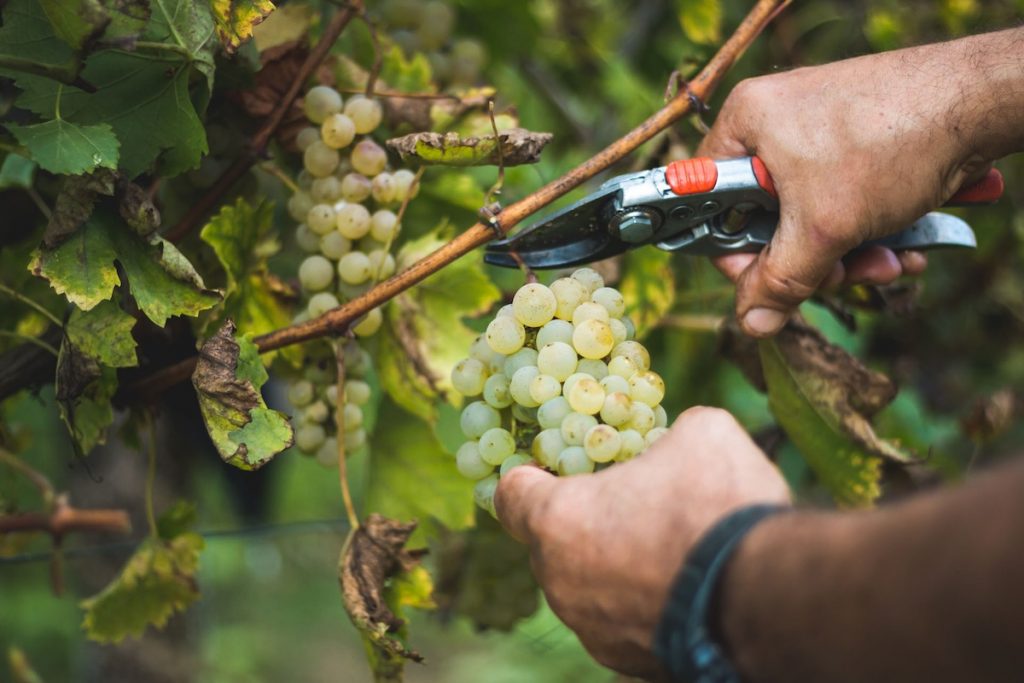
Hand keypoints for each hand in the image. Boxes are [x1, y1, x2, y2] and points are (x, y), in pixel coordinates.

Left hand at [494, 407, 790, 676]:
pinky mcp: (629, 662)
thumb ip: (670, 433)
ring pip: (588, 586)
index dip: (533, 473)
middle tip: (634, 501)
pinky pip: (622, 621)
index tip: (560, 465)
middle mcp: (560, 584)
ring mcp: (592, 630)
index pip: (510, 493)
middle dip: (587, 519)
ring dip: (616, 564)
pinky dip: (645, 602)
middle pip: (552, 542)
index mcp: (557, 521)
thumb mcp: (702, 432)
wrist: (770, 598)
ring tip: (671, 546)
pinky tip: (688, 586)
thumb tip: (680, 438)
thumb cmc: (719, 507)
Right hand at [697, 40, 994, 336]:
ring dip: (851, 254)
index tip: (766, 282)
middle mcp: (775, 122)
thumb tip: (750, 323)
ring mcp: (818, 129)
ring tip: (892, 263)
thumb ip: (780, 281)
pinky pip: (844, 199)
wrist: (982, 101)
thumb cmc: (891, 144)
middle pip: (768, 218)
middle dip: (813, 260)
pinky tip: (906, 246)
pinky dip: (871, 229)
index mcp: (745, 123)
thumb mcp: (824, 227)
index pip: (710, 203)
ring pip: (812, 216)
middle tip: (844, 276)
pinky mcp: (857, 139)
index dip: (736, 252)